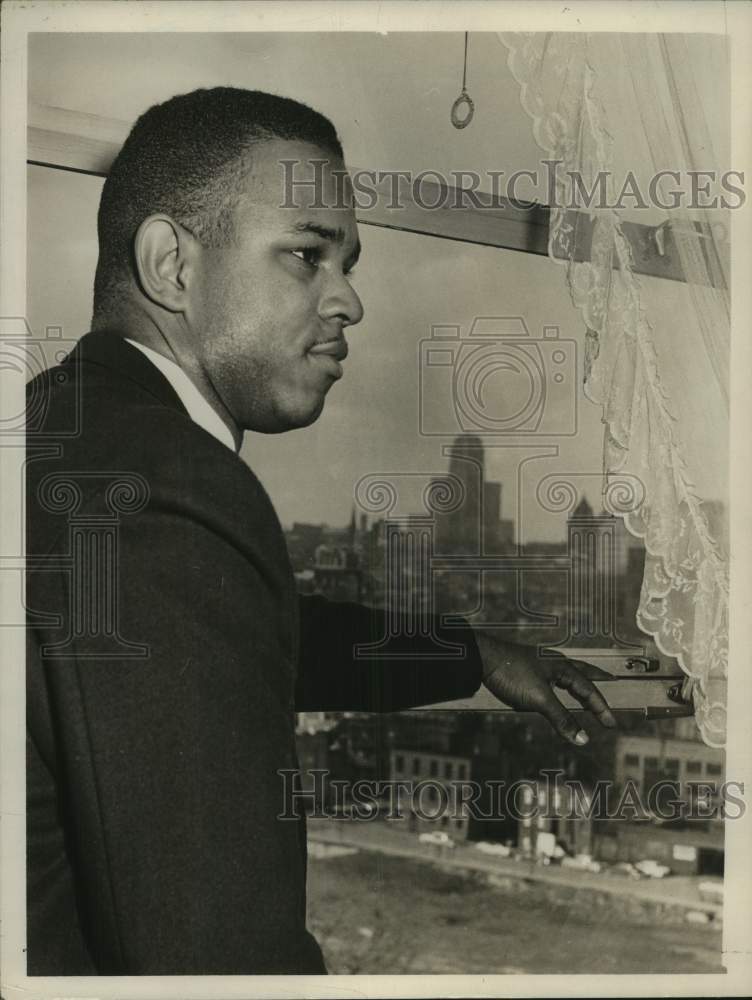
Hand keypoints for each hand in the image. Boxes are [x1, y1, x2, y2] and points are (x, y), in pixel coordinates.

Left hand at [474, 631, 616, 744]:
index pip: (589, 690)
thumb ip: (562, 719)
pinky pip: (553, 676)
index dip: (602, 708)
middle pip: (583, 673)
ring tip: (587, 687)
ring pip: (567, 673)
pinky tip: (556, 686)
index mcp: (562, 667)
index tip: (612, 725)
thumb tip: (584, 739)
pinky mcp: (528, 667)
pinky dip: (562, 684)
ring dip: (580, 682)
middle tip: (612, 682)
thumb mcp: (539, 699)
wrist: (482, 657)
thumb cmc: (512, 674)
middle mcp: (555, 662)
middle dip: (597, 682)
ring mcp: (540, 663)